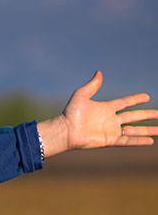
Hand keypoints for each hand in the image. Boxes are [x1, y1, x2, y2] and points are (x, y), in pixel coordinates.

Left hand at [37, 71, 156, 157]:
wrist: (65, 130)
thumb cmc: (70, 113)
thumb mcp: (81, 95)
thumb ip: (92, 85)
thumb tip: (99, 72)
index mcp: (105, 108)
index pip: (125, 103)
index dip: (135, 100)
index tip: (146, 97)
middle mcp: (110, 120)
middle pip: (133, 116)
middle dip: (147, 115)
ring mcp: (111, 130)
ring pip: (134, 130)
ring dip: (147, 130)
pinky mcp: (109, 140)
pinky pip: (127, 140)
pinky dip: (138, 141)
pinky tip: (150, 141)